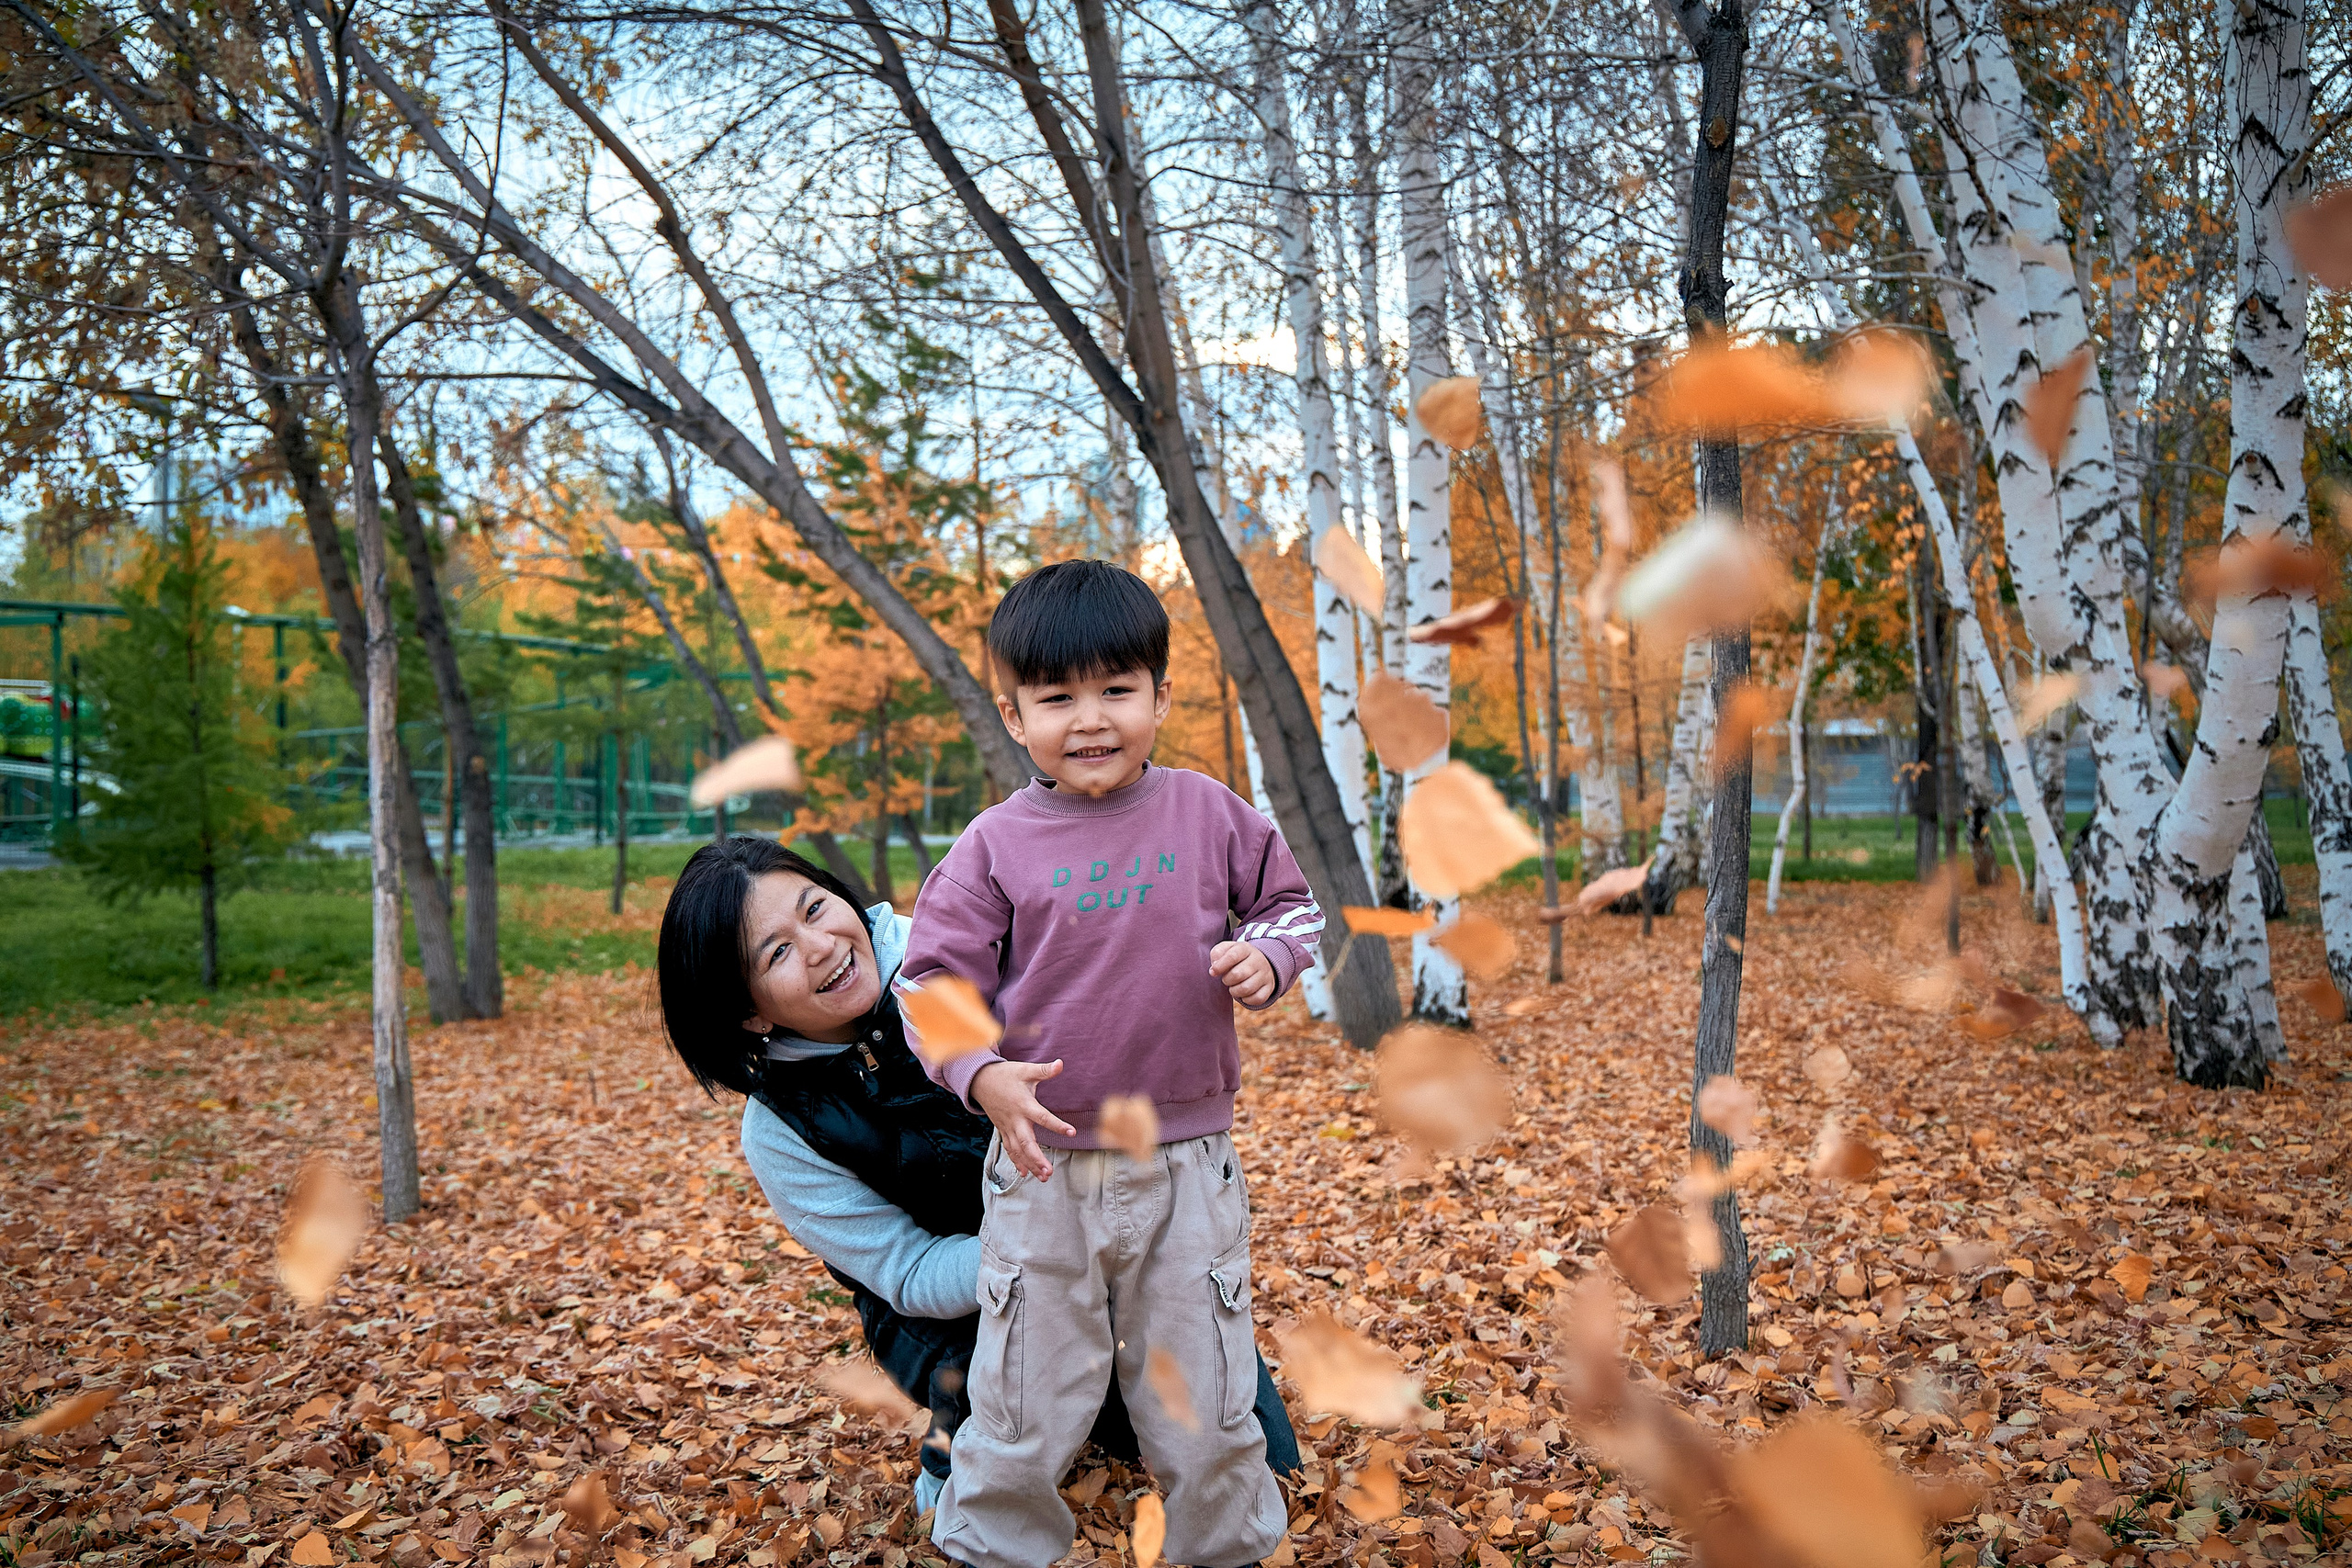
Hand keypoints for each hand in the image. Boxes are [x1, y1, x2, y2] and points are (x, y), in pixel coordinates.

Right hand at [970, 1059, 1074, 1182]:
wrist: (981, 1081)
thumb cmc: (1006, 1075)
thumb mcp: (1025, 1070)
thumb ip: (1044, 1070)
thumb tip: (1060, 1064)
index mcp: (1024, 1104)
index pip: (1042, 1117)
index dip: (1057, 1125)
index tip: (1071, 1132)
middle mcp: (1015, 1119)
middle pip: (1026, 1143)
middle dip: (1037, 1159)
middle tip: (1049, 1172)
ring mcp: (1007, 1127)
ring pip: (1017, 1150)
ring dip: (1029, 1164)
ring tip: (1042, 1177)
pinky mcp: (1002, 1130)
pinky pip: (1009, 1149)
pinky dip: (1016, 1161)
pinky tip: (1024, 1174)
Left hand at [1209, 940, 1275, 1007]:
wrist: (1260, 962)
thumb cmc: (1236, 958)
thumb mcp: (1226, 949)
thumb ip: (1216, 954)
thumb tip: (1214, 970)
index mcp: (1245, 948)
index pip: (1232, 956)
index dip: (1220, 966)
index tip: (1213, 972)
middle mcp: (1258, 960)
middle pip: (1238, 974)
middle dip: (1227, 980)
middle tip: (1226, 979)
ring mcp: (1265, 974)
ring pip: (1247, 988)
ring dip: (1235, 991)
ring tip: (1234, 987)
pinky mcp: (1269, 987)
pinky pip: (1257, 998)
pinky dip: (1246, 999)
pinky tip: (1243, 994)